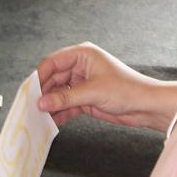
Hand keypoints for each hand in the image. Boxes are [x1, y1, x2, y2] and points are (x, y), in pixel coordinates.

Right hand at [37, 43, 176, 131]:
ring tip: (37, 117)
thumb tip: (42, 102)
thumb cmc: (126, 90)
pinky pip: (66, 104)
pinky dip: (59, 112)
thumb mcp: (92, 92)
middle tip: (31, 107)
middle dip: (43, 93)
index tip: (30, 92)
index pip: (53, 62)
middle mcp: (80, 66)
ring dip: (50, 105)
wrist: (146, 106)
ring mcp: (82, 83)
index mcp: (82, 55)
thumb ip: (65, 97)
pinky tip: (51, 122)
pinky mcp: (85, 99)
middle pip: (53, 78)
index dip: (40, 76)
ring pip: (58, 93)